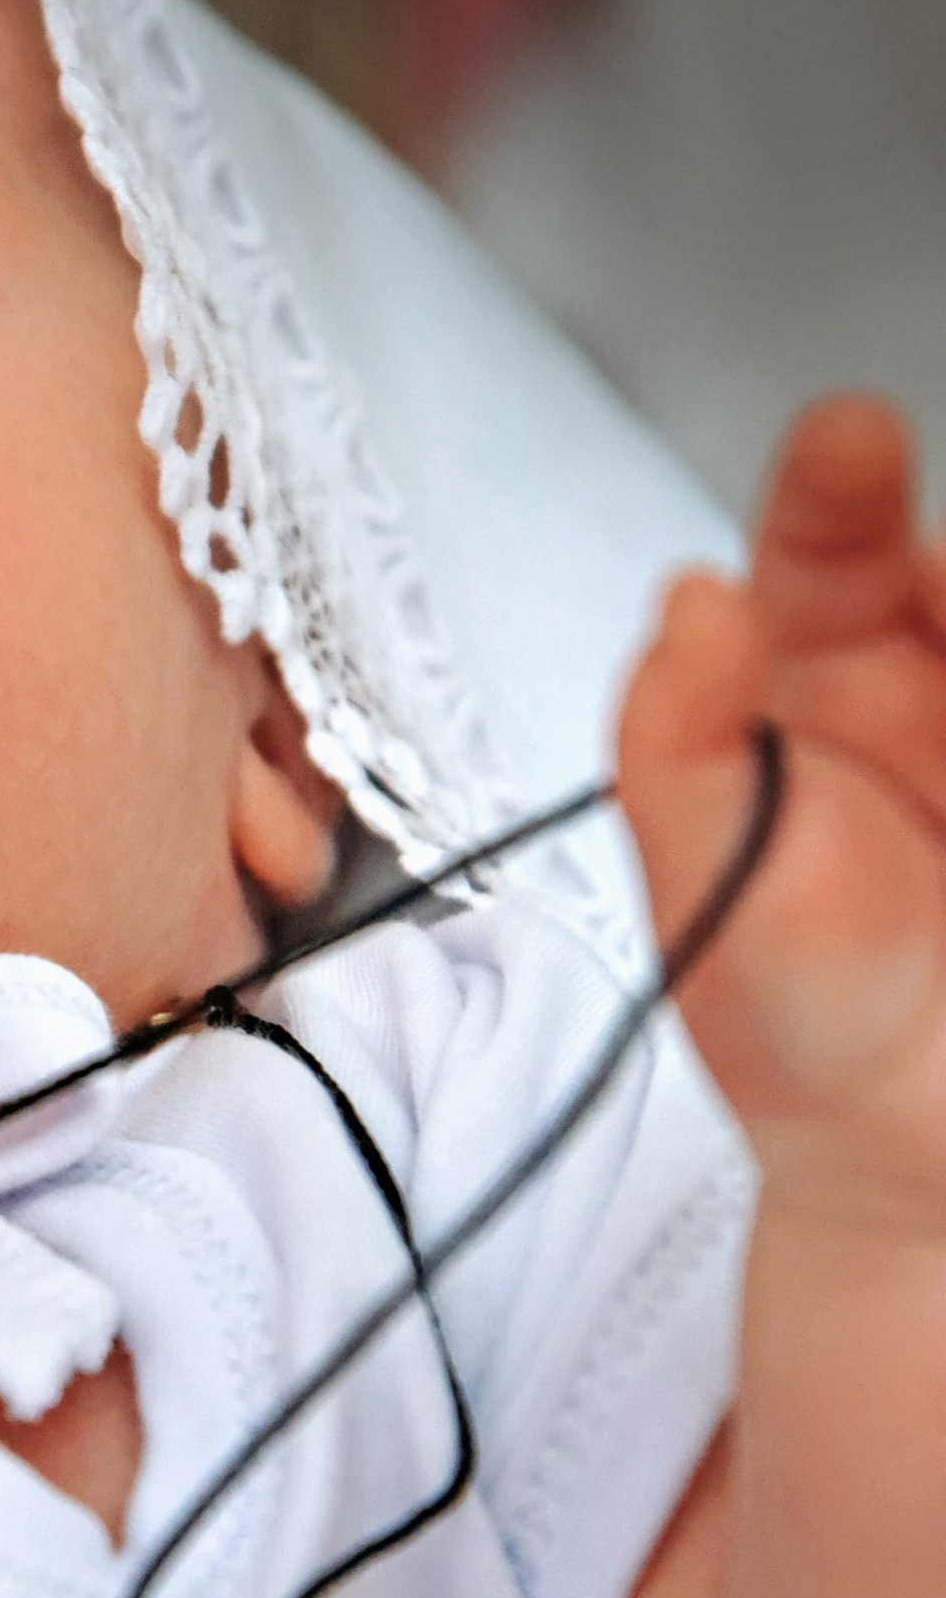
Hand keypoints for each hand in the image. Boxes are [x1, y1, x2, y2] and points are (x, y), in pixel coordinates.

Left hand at [617, 397, 945, 1230]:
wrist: (914, 1157)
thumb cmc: (798, 1024)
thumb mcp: (701, 883)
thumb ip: (678, 737)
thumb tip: (687, 599)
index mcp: (808, 688)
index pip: (826, 546)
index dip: (835, 486)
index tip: (845, 440)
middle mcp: (924, 688)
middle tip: (933, 595)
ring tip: (936, 748)